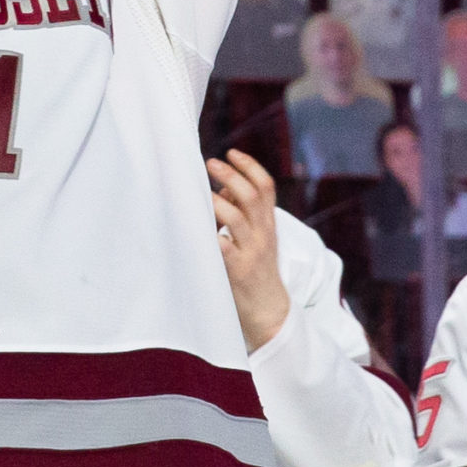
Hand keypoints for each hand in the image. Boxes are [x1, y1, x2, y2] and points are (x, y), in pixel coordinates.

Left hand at [207, 150, 290, 351]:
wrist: (270, 313)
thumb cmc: (257, 272)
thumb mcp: (258, 240)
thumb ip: (243, 215)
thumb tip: (221, 190)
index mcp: (269, 225)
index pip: (266, 187)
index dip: (250, 166)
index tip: (231, 152)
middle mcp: (263, 235)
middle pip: (251, 196)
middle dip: (231, 175)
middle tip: (210, 163)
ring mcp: (250, 253)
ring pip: (235, 218)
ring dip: (215, 201)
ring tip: (198, 192)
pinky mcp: (237, 272)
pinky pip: (222, 248)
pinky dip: (209, 235)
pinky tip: (195, 226)